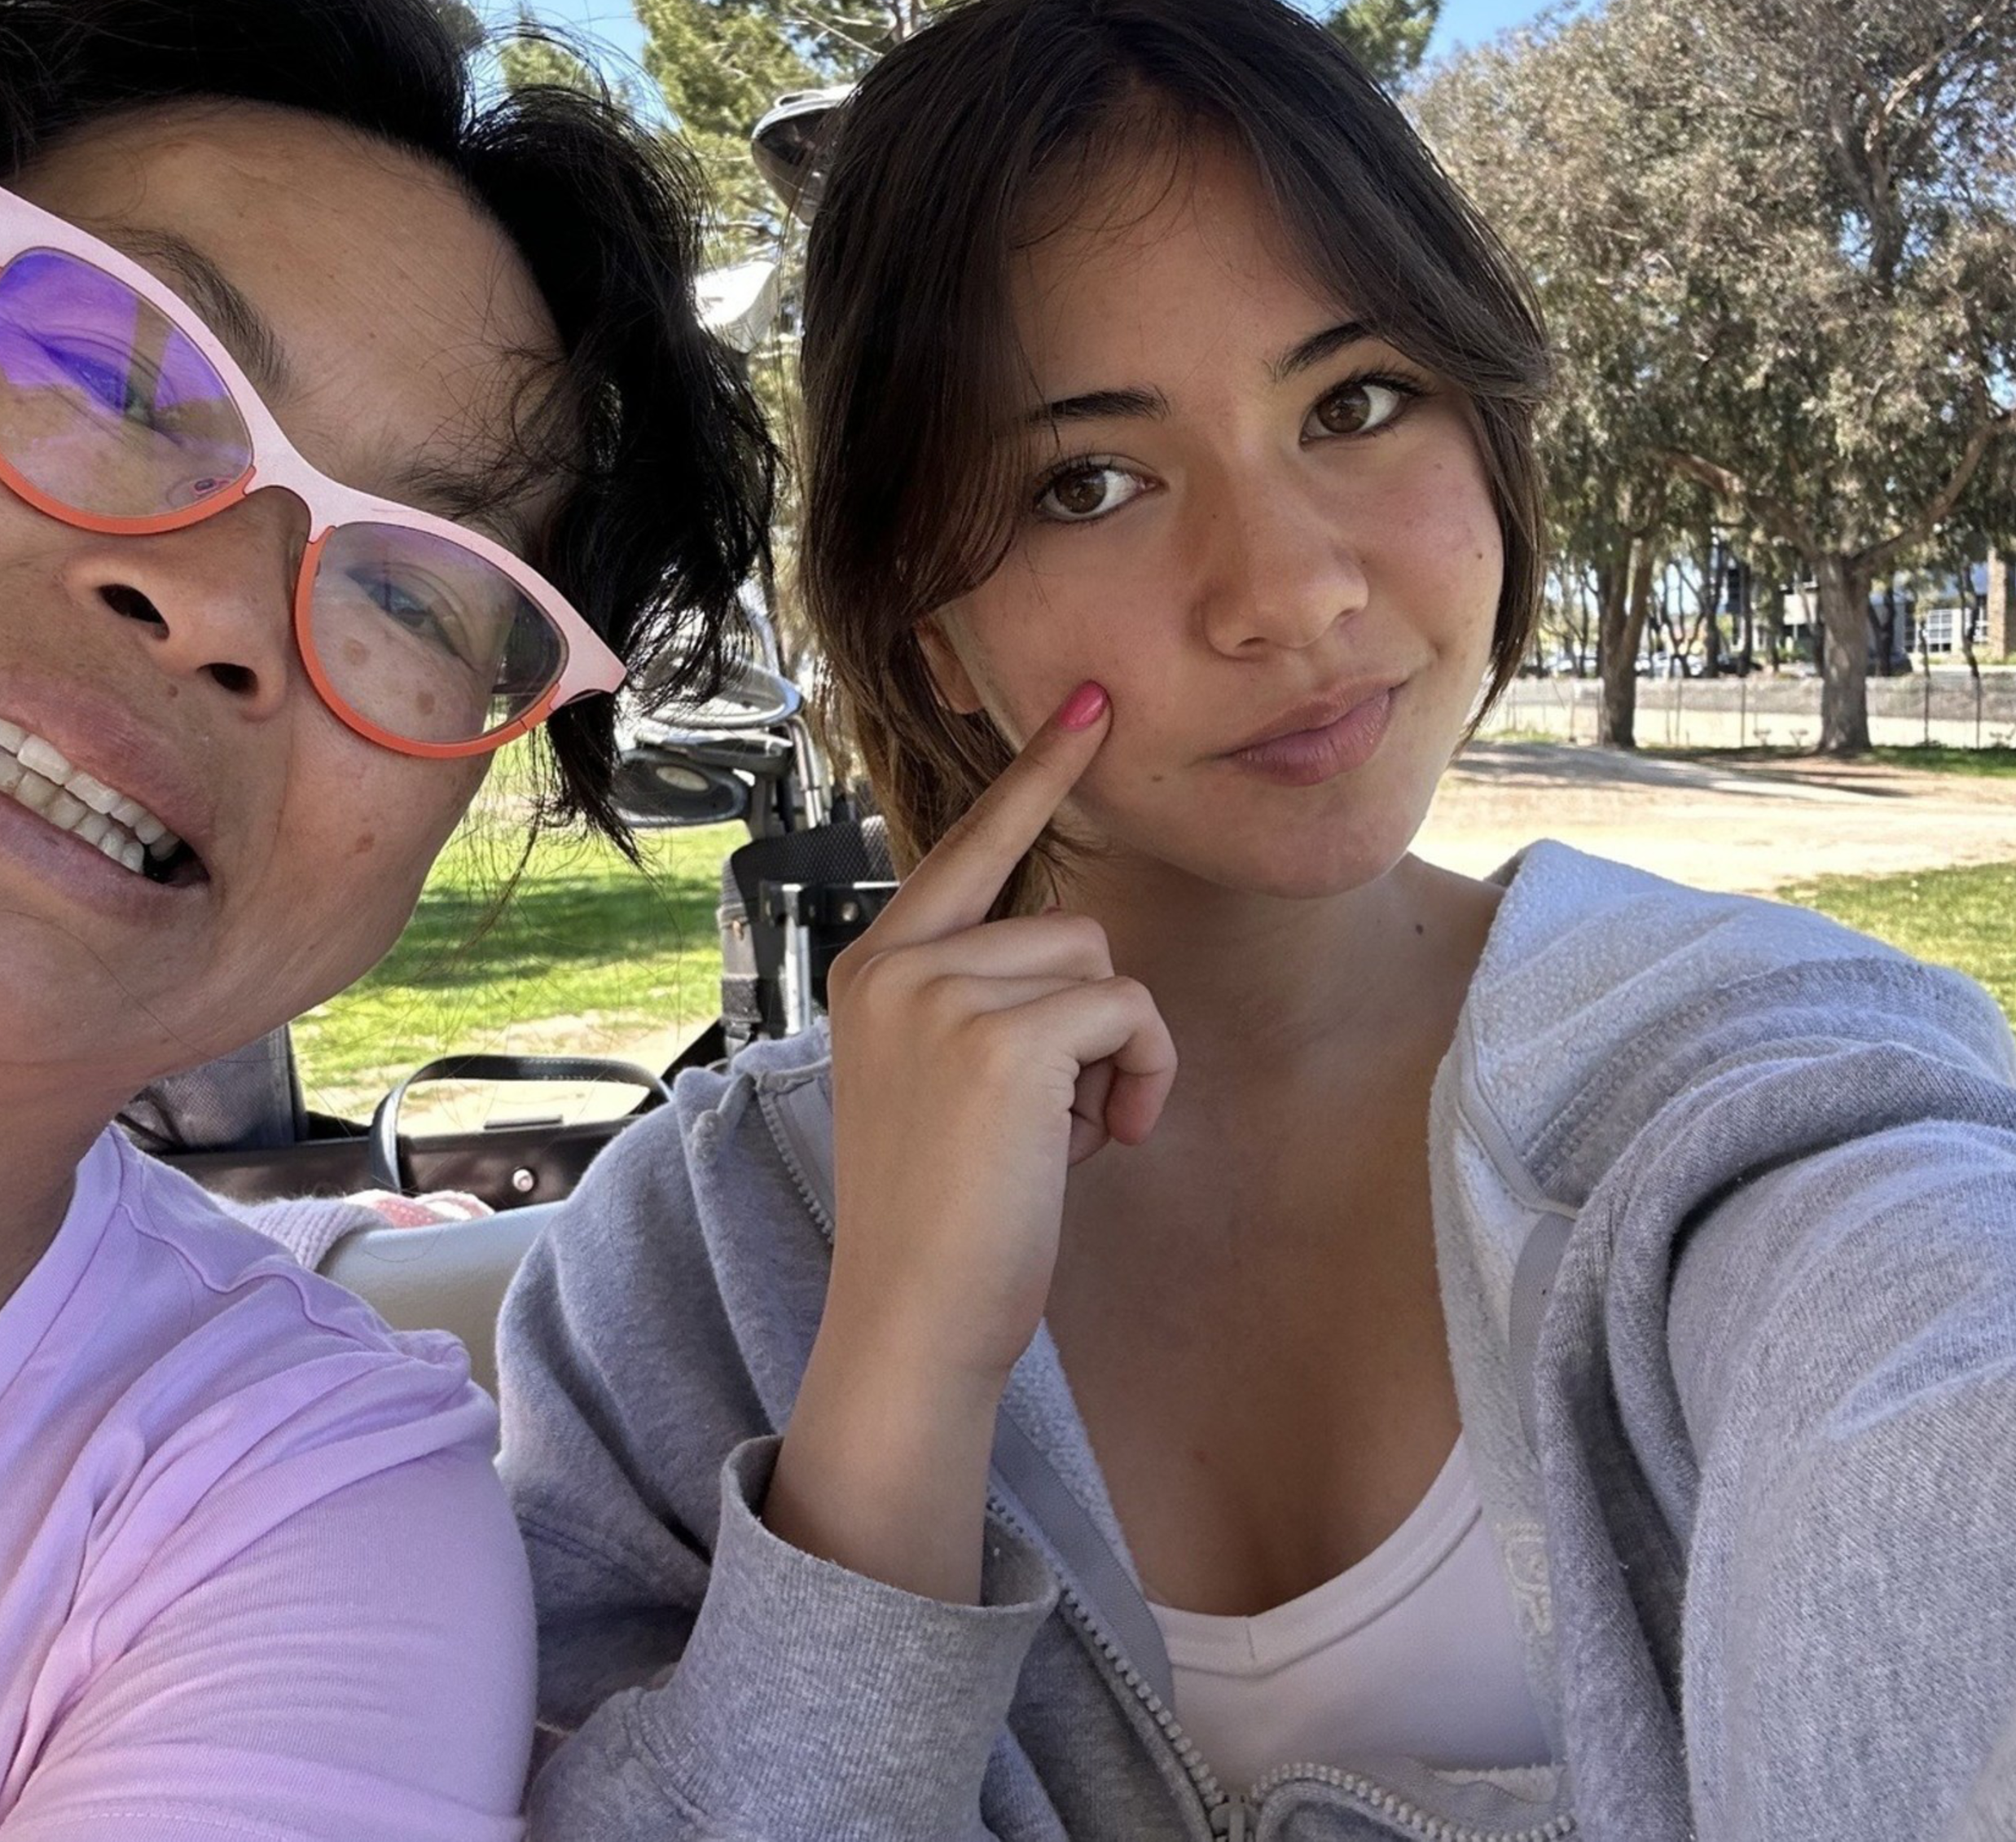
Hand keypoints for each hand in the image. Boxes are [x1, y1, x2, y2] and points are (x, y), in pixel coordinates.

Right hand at [764, 681, 1175, 1598]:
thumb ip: (983, 1001)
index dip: (1039, 772)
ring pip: (1106, 970)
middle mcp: (896, 961)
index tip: (1092, 697)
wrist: (913, 1318)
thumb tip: (1083, 958)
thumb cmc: (944, 1217)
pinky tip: (1096, 1149)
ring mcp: (942, 993)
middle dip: (1095, 1028)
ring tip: (1061, 1142)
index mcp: (875, 965)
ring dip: (1118, 1059)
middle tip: (1052, 1126)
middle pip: (1072, 929)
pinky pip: (1127, 1015)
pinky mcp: (1001, 1038)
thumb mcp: (941, 1080)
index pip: (971, 845)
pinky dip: (1140, 1079)